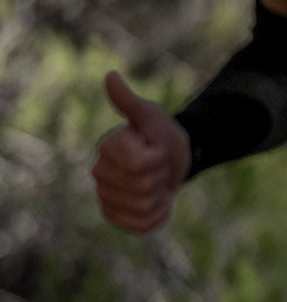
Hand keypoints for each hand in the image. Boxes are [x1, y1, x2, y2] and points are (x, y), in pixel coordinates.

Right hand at [92, 71, 190, 233]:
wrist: (172, 158)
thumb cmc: (160, 133)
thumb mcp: (152, 116)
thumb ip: (130, 102)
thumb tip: (110, 76)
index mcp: (106, 148)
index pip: (137, 164)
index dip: (157, 157)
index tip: (155, 147)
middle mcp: (99, 174)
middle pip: (142, 187)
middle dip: (161, 176)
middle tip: (159, 166)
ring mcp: (106, 198)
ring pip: (144, 207)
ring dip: (161, 195)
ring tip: (157, 181)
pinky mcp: (117, 217)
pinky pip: (144, 225)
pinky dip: (159, 214)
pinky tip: (156, 200)